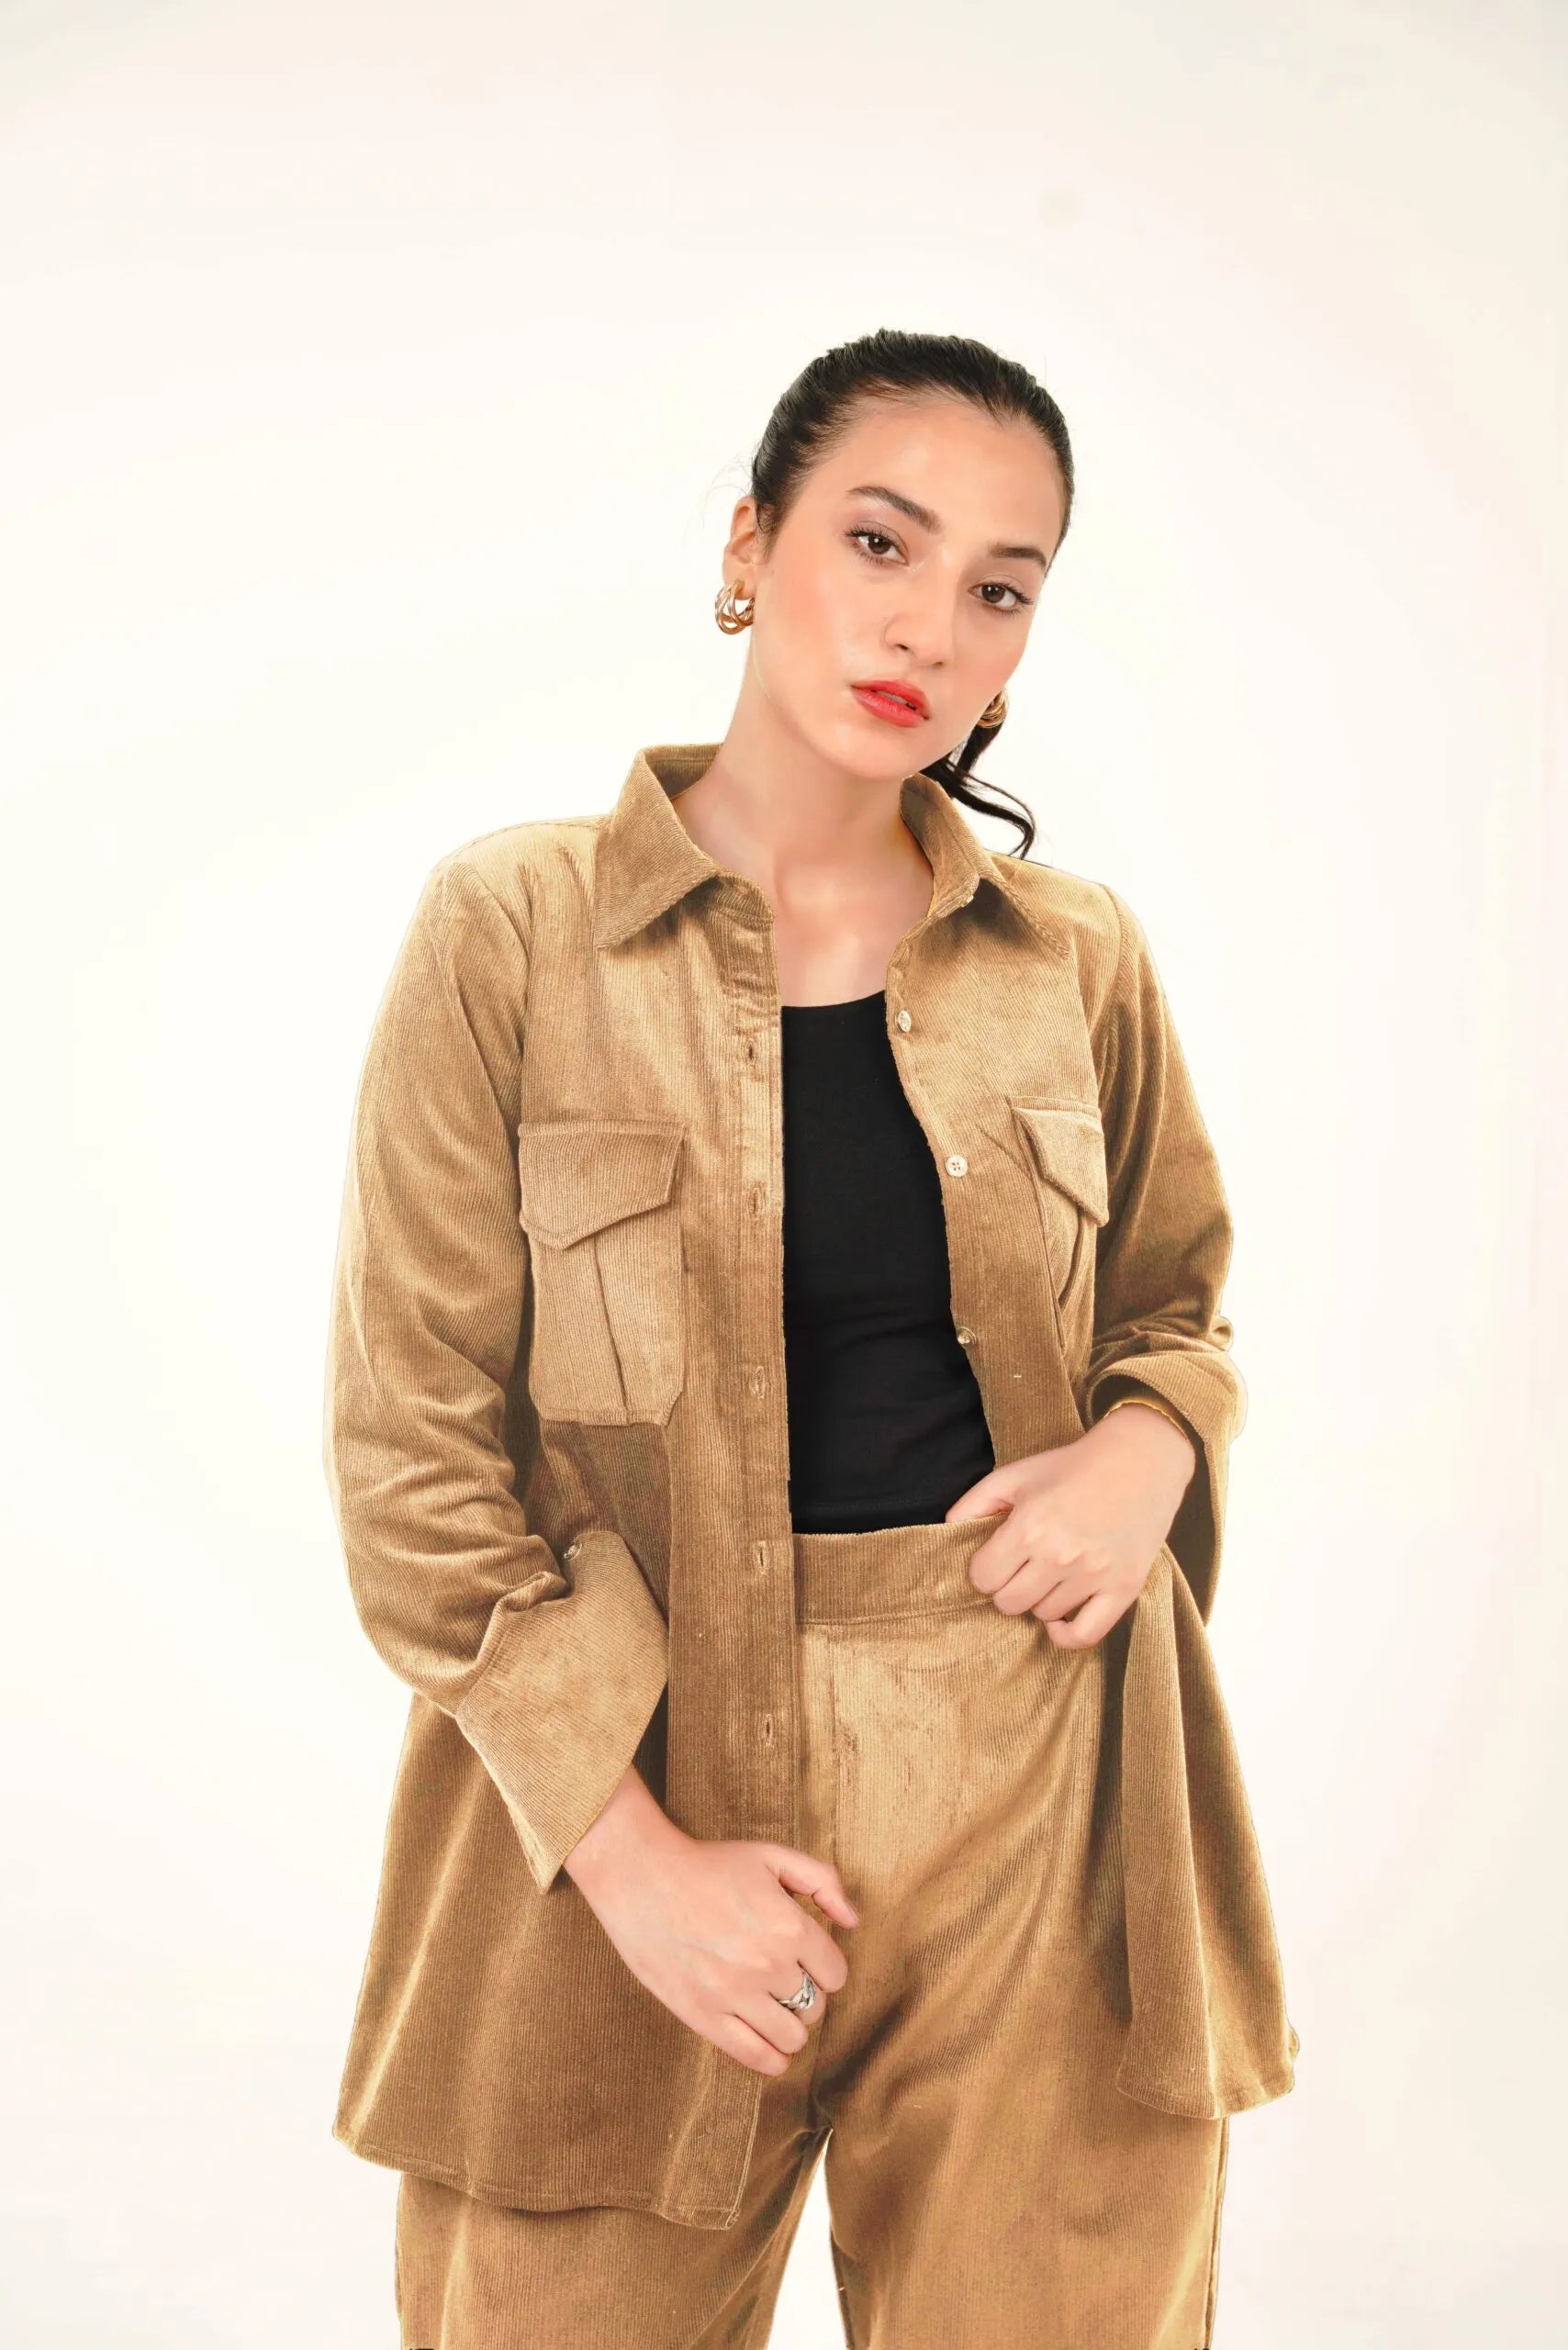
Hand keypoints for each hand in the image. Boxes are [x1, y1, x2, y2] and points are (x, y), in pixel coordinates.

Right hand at [564, 1766, 857, 2075]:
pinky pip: (755, 2057)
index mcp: (789, 1926)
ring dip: (789, 2026)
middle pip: (815, 2007)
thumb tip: (853, 1921)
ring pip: (791, 2038)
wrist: (642, 1878)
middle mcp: (768, 1965)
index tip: (807, 1959)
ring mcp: (735, 1994)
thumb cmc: (709, 1864)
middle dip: (806, 1994)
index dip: (825, 1967)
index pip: (835, 1974)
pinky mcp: (703, 2015)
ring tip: (773, 2007)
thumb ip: (822, 1881)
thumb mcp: (772, 1856)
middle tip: (784, 1979)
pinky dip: (771, 2058)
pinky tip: (768, 2044)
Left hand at [944, 1402, 1196, 1647]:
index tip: (998, 1558)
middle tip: (1023, 1566)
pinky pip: (1085, 1635)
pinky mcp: (1123, 1588)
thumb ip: (973, 1503)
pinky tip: (1059, 1621)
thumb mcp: (1014, 1474)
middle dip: (1008, 1586)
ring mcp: (1094, 1574)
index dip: (986, 1569)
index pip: (983, 1578)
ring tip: (1052, 1571)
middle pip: (1009, 1603)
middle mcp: (1060, 1555)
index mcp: (1029, 1526)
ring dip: (1040, 1599)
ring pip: (1044, 1615)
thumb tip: (948, 1533)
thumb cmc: (1071, 1466)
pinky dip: (1066, 1635)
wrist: (1140, 1460)